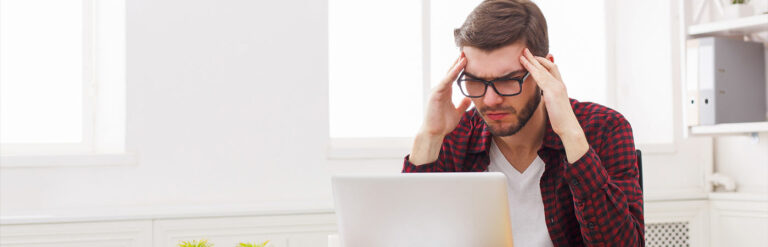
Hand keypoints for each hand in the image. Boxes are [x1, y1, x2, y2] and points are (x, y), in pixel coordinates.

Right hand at [420, 54, 471, 136]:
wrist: (434, 133)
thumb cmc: (442, 124)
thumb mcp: (457, 113)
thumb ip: (462, 105)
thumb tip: (468, 99)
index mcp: (446, 92)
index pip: (454, 76)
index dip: (460, 67)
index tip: (468, 58)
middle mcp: (441, 89)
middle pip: (450, 72)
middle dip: (458, 62)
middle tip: (465, 51)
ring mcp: (437, 90)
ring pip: (448, 74)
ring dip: (456, 65)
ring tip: (464, 55)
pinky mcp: (436, 93)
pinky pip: (446, 81)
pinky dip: (453, 73)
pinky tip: (459, 66)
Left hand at [519, 48, 588, 162]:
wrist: (569, 127)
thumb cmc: (561, 120)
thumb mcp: (554, 106)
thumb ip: (549, 99)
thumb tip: (544, 97)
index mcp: (560, 87)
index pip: (553, 69)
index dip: (544, 62)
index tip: (535, 58)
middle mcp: (560, 84)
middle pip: (548, 65)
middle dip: (537, 57)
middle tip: (527, 51)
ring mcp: (557, 86)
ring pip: (543, 69)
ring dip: (532, 60)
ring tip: (523, 53)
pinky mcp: (552, 91)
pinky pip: (540, 76)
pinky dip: (531, 68)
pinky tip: (524, 63)